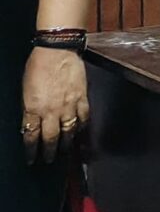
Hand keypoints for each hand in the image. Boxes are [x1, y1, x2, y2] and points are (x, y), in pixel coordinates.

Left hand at [21, 46, 88, 164]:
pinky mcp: (82, 98)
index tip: (31, 158)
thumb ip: (28, 108)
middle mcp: (51, 111)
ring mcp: (69, 105)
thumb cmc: (37, 66)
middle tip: (48, 160)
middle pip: (51, 137)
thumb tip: (29, 122)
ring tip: (65, 150)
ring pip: (68, 131)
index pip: (31, 135)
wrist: (57, 51)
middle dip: (49, 151)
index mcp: (33, 108)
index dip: (31, 149)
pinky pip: (83, 117)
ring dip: (66, 143)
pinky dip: (81, 126)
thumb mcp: (24, 89)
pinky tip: (80, 131)